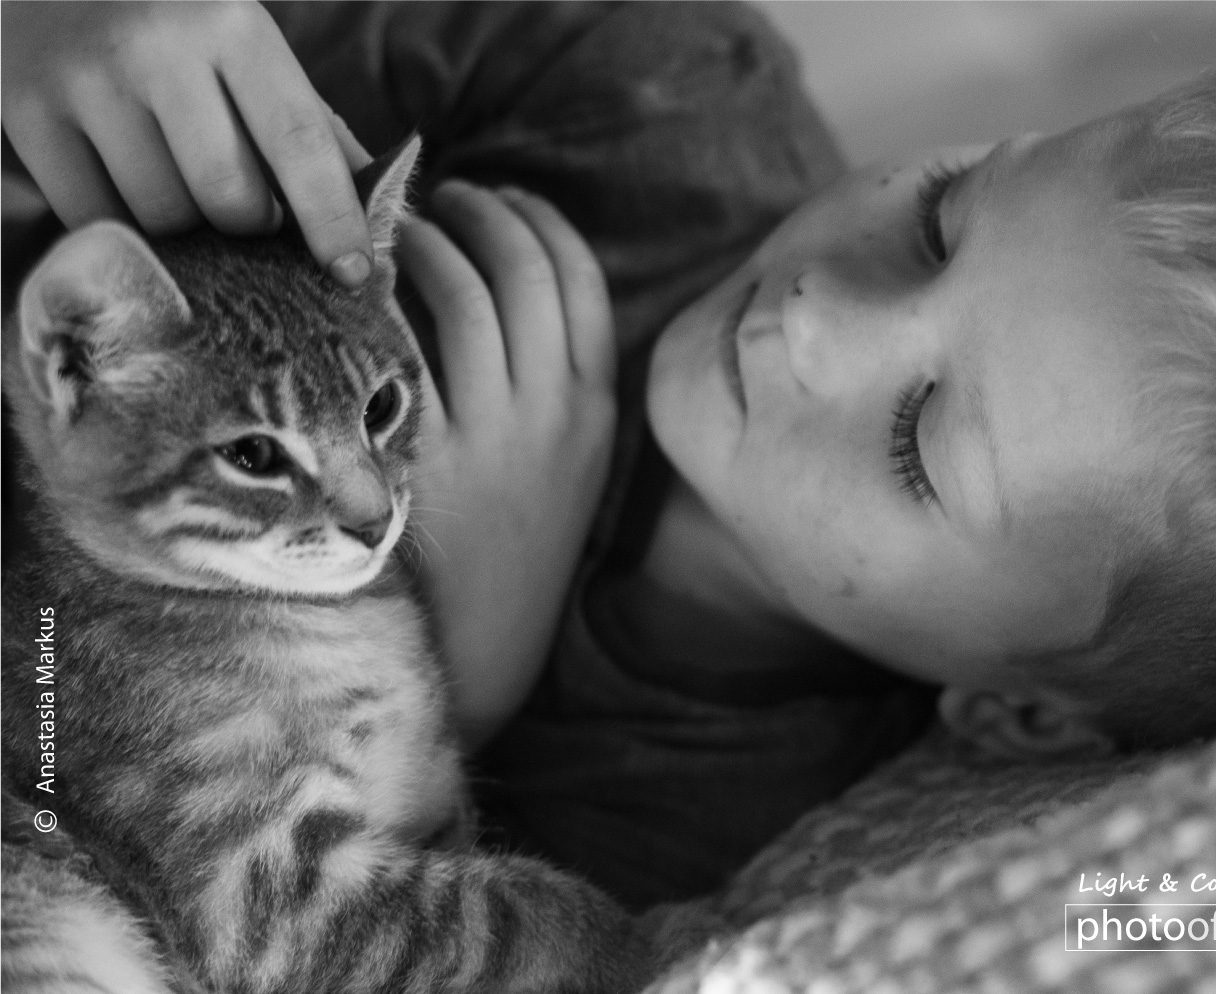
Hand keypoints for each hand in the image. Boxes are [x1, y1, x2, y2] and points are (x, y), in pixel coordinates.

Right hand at [1, 0, 373, 284]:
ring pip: (164, 219)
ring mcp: (81, 78)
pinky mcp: (23, 110)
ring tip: (184, 188)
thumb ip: (310, 127)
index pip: (300, 142)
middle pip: (230, 198)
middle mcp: (154, 46)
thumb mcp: (247, 47)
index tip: (356, 272)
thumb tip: (382, 216)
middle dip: (252, 225)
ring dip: (189, 230)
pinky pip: (97, 219)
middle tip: (248, 210)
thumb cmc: (173, 18)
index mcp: (230, 22)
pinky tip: (130, 189)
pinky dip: (127, 227)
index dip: (334, 219)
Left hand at [400, 182, 616, 751]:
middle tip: (449, 200)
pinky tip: (365, 286)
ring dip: (431, 239)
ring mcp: (491, 435)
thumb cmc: (522, 548)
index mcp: (596, 411)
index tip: (507, 202)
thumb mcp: (575, 466)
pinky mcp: (427, 458)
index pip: (582, 280)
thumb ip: (566, 386)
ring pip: (465, 291)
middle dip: (485, 213)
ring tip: (403, 232)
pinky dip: (388, 295)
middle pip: (526, 269)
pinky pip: (403, 344)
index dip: (541, 221)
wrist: (486, 645)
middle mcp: (552, 413)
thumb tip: (526, 291)